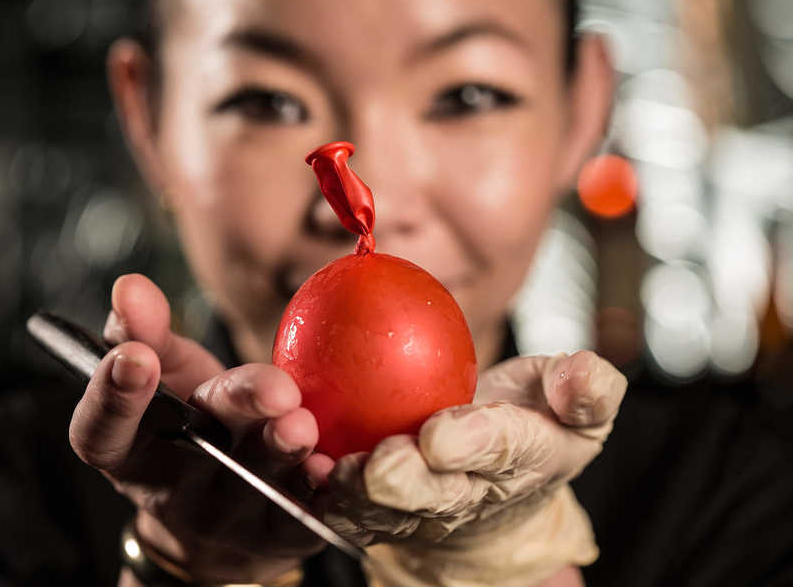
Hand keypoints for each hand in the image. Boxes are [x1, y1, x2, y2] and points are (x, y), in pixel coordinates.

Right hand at [68, 274, 330, 582]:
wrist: (215, 519)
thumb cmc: (186, 423)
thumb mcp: (161, 373)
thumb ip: (143, 332)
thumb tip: (129, 285)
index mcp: (130, 452)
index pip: (103, 431)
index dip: (115, 397)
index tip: (135, 356)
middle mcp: (172, 491)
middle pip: (200, 452)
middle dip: (237, 411)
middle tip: (275, 387)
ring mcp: (227, 520)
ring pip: (255, 487)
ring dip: (281, 454)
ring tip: (304, 425)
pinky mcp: (278, 539)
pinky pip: (306, 518)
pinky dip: (326, 493)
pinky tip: (340, 465)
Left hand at [320, 351, 626, 586]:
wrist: (500, 482)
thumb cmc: (535, 422)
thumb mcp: (576, 402)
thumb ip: (586, 388)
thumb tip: (583, 375)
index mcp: (524, 462)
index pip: (499, 450)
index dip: (470, 443)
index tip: (439, 433)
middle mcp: (469, 495)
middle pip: (434, 494)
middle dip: (405, 481)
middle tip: (377, 461)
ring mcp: (422, 510)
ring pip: (383, 509)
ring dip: (353, 493)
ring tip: (325, 467)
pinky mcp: (381, 511)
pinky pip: (348, 505)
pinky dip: (322, 490)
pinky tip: (298, 460)